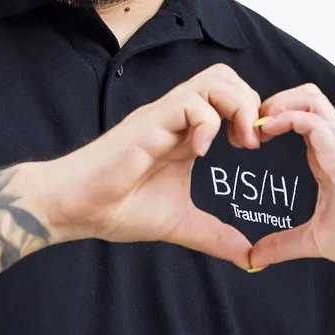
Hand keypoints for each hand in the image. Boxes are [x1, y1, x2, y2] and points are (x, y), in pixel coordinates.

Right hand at [31, 63, 262, 265]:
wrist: (76, 208)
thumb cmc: (118, 208)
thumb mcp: (181, 223)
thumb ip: (215, 236)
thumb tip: (249, 258)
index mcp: (187, 133)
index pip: (229, 97)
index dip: (252, 115)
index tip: (258, 148)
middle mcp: (177, 117)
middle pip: (226, 76)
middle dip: (250, 103)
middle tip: (251, 144)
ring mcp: (163, 116)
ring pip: (214, 80)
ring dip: (236, 107)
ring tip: (236, 144)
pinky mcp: (149, 123)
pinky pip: (190, 103)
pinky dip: (207, 123)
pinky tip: (201, 153)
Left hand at [246, 84, 334, 271]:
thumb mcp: (313, 240)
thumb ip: (282, 245)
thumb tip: (255, 258)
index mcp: (324, 157)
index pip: (299, 116)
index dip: (271, 118)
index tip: (248, 140)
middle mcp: (331, 145)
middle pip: (305, 96)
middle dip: (274, 101)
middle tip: (249, 128)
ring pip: (311, 98)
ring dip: (280, 103)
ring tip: (259, 126)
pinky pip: (313, 119)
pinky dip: (287, 118)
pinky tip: (268, 132)